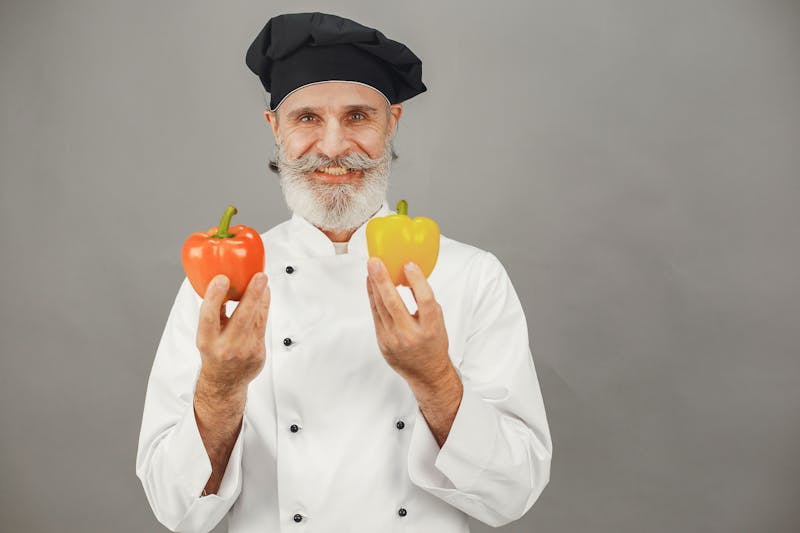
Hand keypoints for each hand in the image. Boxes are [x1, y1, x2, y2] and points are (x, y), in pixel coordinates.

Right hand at [195, 272, 269, 396]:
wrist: (224, 382)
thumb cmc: (214, 353)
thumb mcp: (206, 335)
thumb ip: (214, 313)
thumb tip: (223, 284)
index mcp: (207, 342)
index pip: (208, 317)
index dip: (214, 296)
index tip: (221, 279)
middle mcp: (225, 348)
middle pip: (241, 317)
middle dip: (252, 295)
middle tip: (259, 277)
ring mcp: (244, 351)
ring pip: (256, 319)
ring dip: (261, 297)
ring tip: (262, 281)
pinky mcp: (258, 353)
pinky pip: (263, 325)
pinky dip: (264, 308)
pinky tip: (264, 295)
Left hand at [366, 258, 450, 385]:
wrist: (427, 373)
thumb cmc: (434, 344)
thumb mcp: (438, 321)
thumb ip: (425, 301)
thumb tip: (410, 276)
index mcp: (431, 328)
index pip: (425, 301)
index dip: (417, 281)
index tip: (409, 265)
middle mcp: (411, 335)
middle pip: (394, 303)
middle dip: (382, 280)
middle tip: (376, 262)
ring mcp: (394, 340)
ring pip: (381, 308)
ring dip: (374, 285)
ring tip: (372, 268)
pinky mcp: (383, 342)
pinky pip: (376, 316)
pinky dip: (373, 298)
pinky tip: (371, 285)